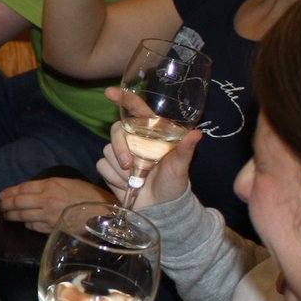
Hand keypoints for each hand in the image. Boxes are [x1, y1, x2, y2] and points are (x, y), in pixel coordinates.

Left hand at [0, 177, 114, 233]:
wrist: (104, 214)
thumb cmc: (88, 196)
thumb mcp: (68, 183)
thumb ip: (49, 186)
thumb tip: (31, 191)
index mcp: (50, 185)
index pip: (23, 188)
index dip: (9, 192)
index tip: (1, 194)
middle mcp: (47, 200)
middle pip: (18, 202)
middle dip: (5, 204)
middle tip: (0, 206)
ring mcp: (48, 216)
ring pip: (22, 216)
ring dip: (11, 215)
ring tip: (6, 215)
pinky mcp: (52, 229)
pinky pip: (33, 226)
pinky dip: (27, 224)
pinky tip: (25, 222)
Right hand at [96, 88, 201, 207]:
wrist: (161, 208)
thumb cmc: (174, 184)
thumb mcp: (182, 166)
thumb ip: (186, 149)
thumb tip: (197, 134)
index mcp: (151, 132)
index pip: (135, 109)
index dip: (123, 98)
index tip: (110, 93)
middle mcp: (134, 139)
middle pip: (116, 131)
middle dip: (120, 148)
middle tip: (129, 166)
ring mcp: (121, 153)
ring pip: (107, 150)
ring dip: (120, 169)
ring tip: (137, 180)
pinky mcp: (110, 167)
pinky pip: (102, 165)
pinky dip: (113, 177)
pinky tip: (127, 185)